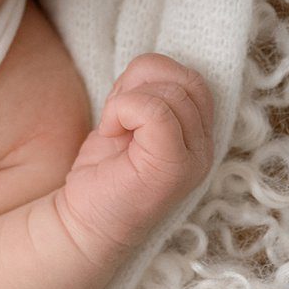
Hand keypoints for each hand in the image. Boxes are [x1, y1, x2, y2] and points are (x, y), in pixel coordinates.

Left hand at [55, 53, 214, 259]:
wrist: (83, 223)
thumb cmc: (103, 171)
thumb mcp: (128, 116)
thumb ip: (147, 91)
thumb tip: (153, 65)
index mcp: (199, 134)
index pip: (190, 78)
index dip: (150, 78)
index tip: (124, 108)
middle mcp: (205, 147)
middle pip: (185, 79)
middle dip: (140, 85)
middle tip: (118, 119)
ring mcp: (193, 160)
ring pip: (170, 92)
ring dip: (128, 101)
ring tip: (116, 130)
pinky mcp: (172, 168)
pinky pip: (155, 110)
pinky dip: (123, 110)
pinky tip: (112, 134)